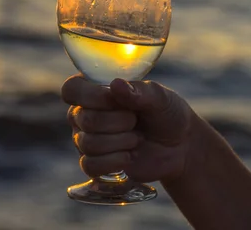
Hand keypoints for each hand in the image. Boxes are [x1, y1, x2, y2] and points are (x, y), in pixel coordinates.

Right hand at [61, 74, 196, 182]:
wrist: (179, 145)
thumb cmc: (166, 113)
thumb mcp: (160, 97)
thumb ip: (139, 91)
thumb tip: (115, 84)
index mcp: (94, 89)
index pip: (72, 90)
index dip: (90, 96)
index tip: (115, 99)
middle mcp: (83, 113)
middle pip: (83, 119)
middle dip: (117, 121)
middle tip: (135, 120)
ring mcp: (86, 139)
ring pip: (87, 143)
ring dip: (120, 141)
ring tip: (137, 138)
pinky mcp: (94, 163)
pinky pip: (89, 166)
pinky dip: (113, 162)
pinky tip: (129, 156)